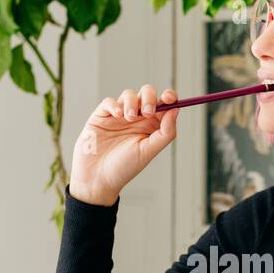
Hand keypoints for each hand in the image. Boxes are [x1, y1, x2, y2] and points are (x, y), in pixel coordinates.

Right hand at [68, 84, 178, 205]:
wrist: (97, 178)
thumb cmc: (124, 168)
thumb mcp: (149, 151)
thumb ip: (166, 132)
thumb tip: (176, 110)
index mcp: (151, 127)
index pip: (164, 105)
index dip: (169, 97)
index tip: (170, 98)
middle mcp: (137, 119)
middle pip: (147, 94)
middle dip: (149, 98)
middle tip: (148, 112)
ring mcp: (119, 116)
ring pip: (129, 95)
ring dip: (132, 102)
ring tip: (129, 118)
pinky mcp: (102, 116)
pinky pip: (109, 102)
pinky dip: (114, 104)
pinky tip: (117, 116)